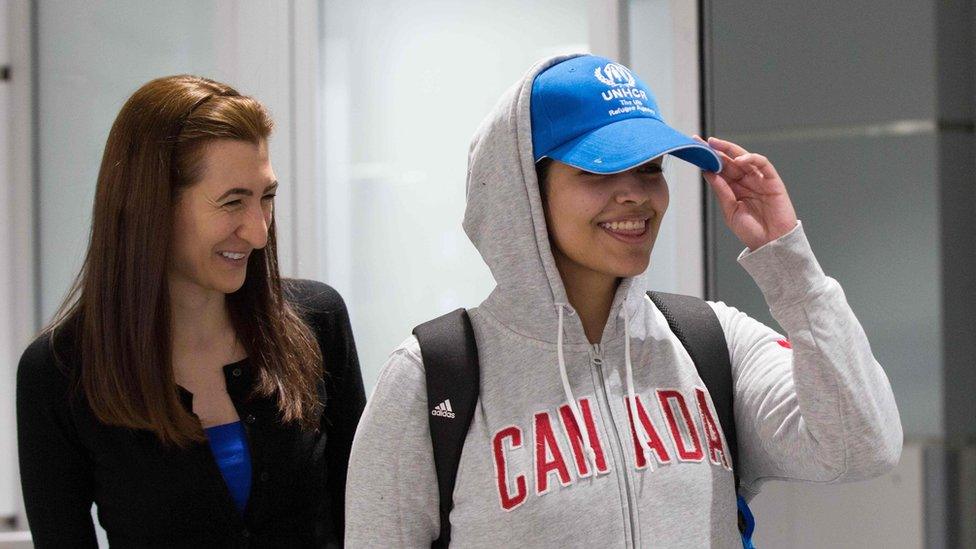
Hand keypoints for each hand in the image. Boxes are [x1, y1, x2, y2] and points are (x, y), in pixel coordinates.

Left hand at [694, 136, 797, 250]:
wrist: (770, 244)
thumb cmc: (751, 230)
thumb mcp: (730, 210)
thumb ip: (721, 190)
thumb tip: (708, 172)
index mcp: (733, 188)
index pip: (719, 169)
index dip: (708, 159)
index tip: (695, 150)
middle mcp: (746, 181)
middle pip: (729, 160)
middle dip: (715, 149)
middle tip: (700, 141)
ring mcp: (759, 179)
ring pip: (744, 158)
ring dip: (730, 150)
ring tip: (715, 145)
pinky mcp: (773, 181)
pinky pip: (763, 164)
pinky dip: (752, 159)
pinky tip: (739, 159)